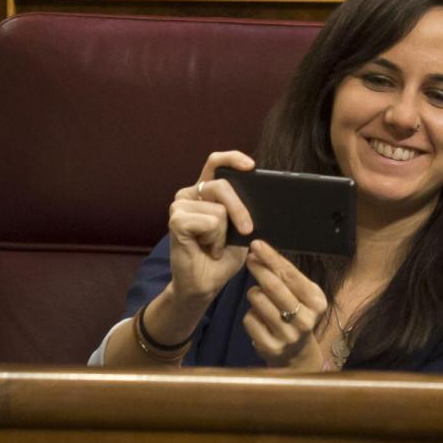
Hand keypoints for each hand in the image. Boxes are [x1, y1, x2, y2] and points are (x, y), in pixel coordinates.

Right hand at [167, 150, 255, 302]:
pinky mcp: (176, 220)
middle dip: (241, 209)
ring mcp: (181, 206)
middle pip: (222, 185)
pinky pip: (209, 221)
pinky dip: (214, 239)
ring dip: (224, 233)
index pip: (216, 162)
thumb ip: (247, 210)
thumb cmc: (223, 256)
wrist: (206, 284)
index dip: (232, 159)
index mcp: (207, 192)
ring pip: (219, 209)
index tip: (251, 166)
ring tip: (214, 245)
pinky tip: (207, 248)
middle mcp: (191, 194)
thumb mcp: (243, 229)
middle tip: (247, 230)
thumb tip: (266, 199)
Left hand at [243, 240, 328, 369]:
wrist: (297, 353)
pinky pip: (249, 319)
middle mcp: (305, 320)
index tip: (257, 245)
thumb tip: (260, 253)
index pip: (291, 275)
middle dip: (259, 268)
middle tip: (250, 257)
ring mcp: (288, 335)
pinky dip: (250, 314)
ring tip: (261, 298)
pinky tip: (260, 317)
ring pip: (259, 301)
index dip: (272, 258)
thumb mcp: (302, 295)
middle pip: (274, 287)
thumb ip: (286, 277)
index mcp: (317, 302)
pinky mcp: (270, 347)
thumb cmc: (298, 314)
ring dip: (254, 294)